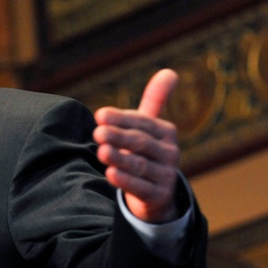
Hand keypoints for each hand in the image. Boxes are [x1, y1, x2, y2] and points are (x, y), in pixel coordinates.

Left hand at [93, 69, 180, 222]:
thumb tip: (169, 71)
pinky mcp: (158, 196)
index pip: (143, 123)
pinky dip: (125, 181)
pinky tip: (110, 174)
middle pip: (141, 143)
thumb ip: (155, 100)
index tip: (99, 115)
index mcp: (166, 133)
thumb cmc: (147, 151)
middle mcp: (170, 153)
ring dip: (120, 158)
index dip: (121, 119)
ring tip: (101, 152)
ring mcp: (165, 176)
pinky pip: (141, 188)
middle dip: (118, 137)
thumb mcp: (150, 127)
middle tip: (97, 132)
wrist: (157, 193)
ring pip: (139, 165)